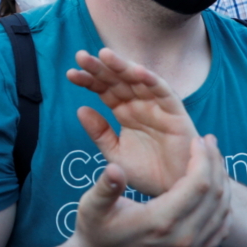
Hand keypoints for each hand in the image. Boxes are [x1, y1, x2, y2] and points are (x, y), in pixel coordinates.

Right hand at [65, 135, 230, 246]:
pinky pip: (221, 228)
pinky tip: (214, 188)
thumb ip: (105, 187)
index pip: (198, 184)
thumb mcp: (92, 207)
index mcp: (160, 222)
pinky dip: (223, 205)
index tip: (198, 139)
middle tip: (209, 141)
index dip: (203, 158)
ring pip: (222, 211)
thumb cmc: (95, 231)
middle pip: (215, 195)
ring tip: (212, 159)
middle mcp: (182, 239)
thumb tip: (114, 168)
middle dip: (216, 163)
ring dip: (222, 182)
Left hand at [68, 49, 198, 195]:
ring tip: (104, 55)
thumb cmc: (147, 173)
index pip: (104, 90)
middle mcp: (139, 104)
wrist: (175, 192)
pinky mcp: (176, 112)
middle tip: (80, 56)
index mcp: (124, 111)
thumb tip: (81, 109)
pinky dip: (152, 80)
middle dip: (100, 68)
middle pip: (117, 80)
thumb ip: (100, 133)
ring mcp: (157, 106)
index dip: (88, 80)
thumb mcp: (116, 153)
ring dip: (122, 66)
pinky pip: (164, 92)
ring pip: (138, 80)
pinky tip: (137, 71)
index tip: (70, 74)